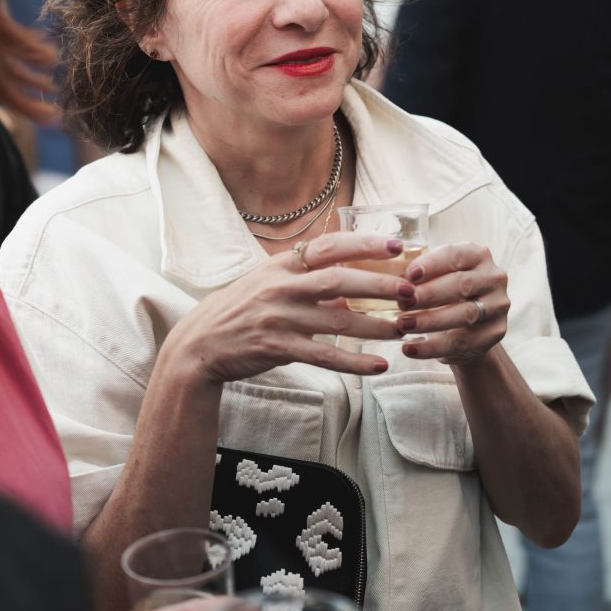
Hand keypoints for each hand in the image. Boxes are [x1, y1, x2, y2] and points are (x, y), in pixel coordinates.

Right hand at [166, 231, 408, 384]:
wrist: (200, 344)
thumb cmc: (240, 311)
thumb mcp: (268, 284)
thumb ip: (306, 281)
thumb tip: (350, 284)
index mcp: (282, 266)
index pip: (329, 247)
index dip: (364, 244)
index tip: (395, 245)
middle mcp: (282, 287)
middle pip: (340, 280)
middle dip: (379, 284)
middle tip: (410, 290)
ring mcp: (280, 318)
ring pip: (338, 320)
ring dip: (376, 326)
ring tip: (403, 330)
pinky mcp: (278, 348)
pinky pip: (325, 355)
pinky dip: (355, 362)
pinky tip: (378, 366)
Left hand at [394, 241, 508, 365]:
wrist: (466, 328)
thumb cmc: (443, 292)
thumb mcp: (435, 276)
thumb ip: (419, 273)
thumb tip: (393, 278)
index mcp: (478, 255)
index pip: (455, 255)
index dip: (431, 264)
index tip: (408, 276)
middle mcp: (494, 278)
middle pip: (461, 284)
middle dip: (428, 294)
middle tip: (401, 303)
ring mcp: (498, 306)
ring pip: (463, 315)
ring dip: (429, 321)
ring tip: (402, 325)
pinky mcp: (495, 333)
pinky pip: (461, 342)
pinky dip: (431, 347)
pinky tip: (409, 349)